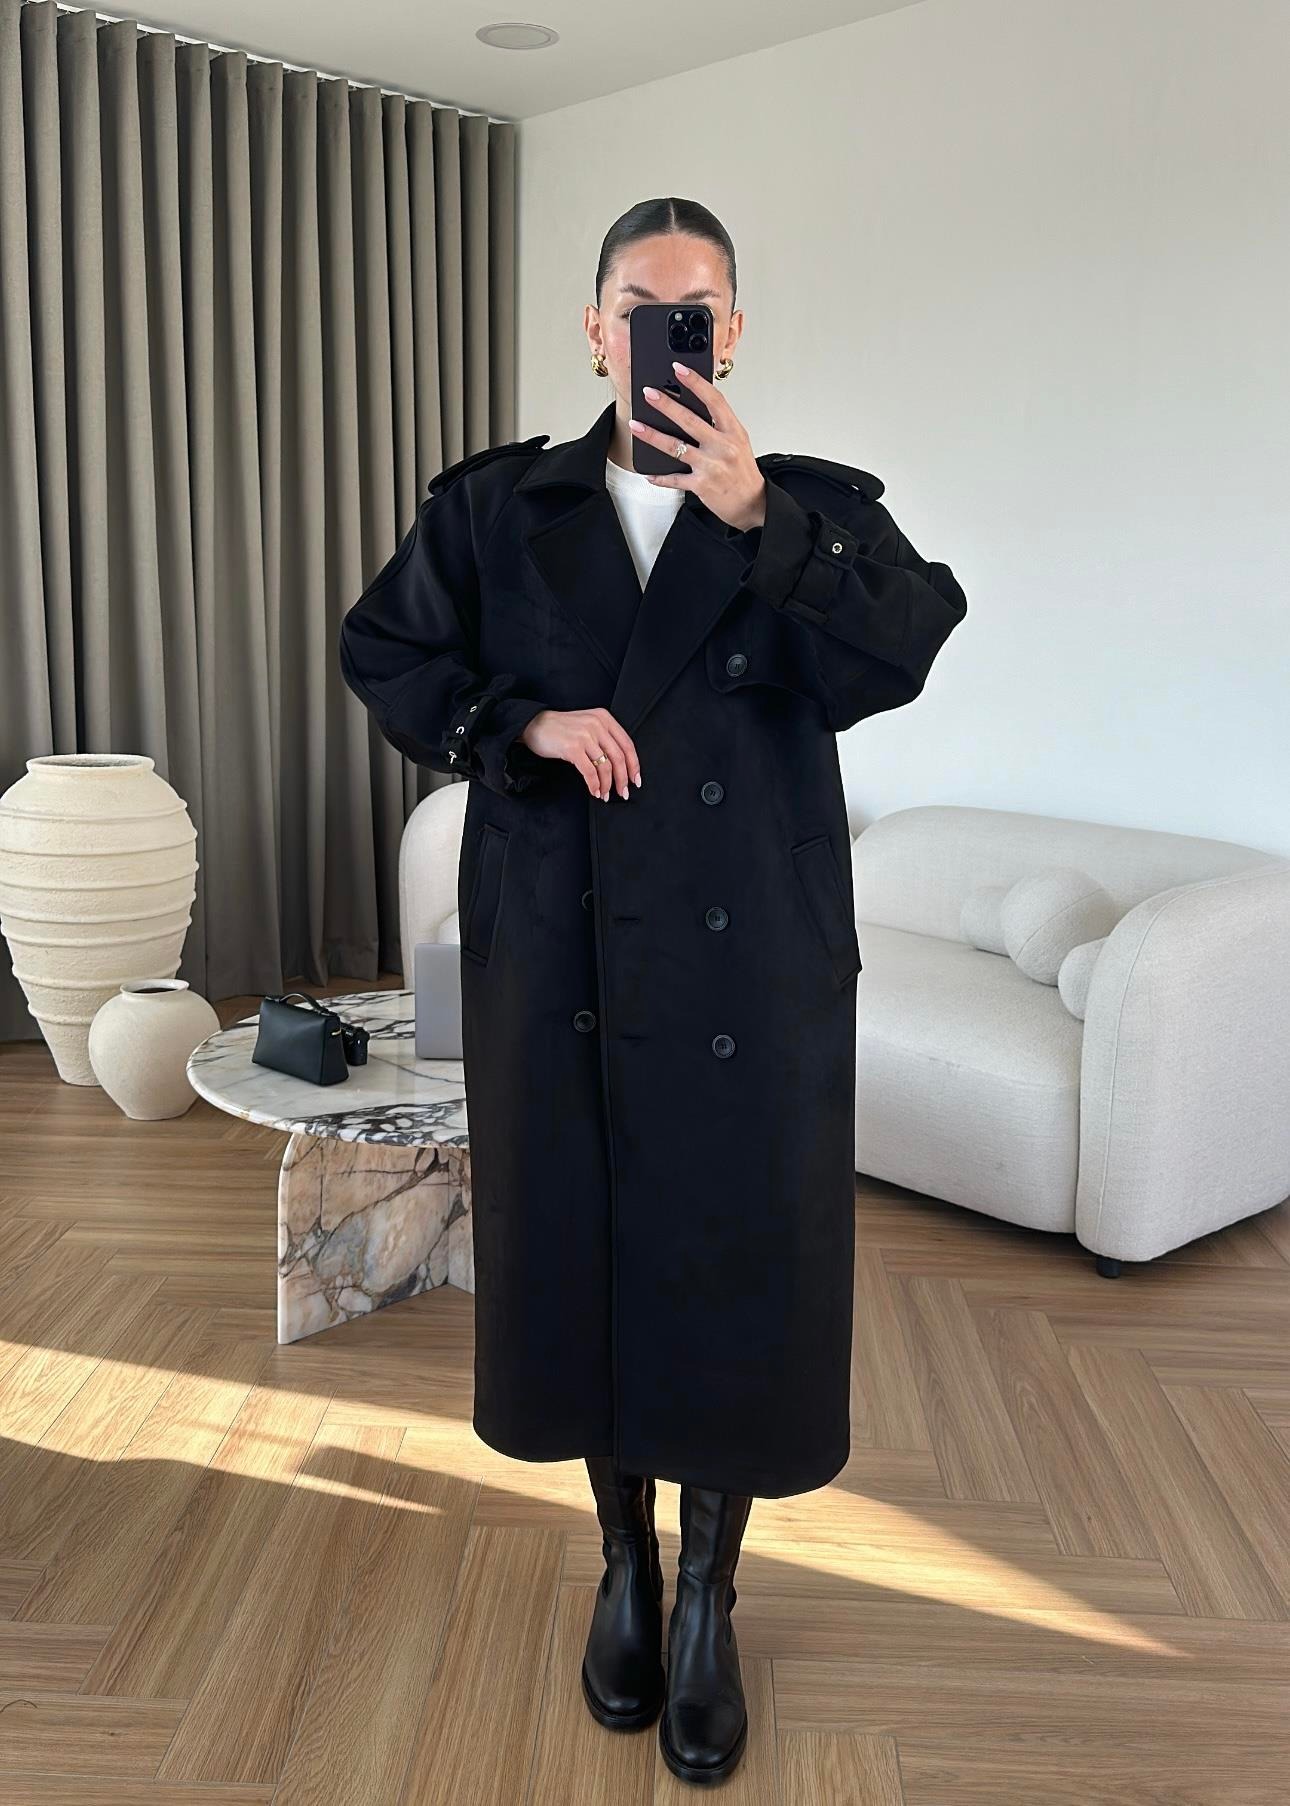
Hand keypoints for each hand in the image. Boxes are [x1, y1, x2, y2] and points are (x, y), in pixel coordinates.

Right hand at [519, 707, 640, 800]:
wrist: (535, 724)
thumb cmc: (561, 728)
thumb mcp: (588, 725)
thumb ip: (604, 738)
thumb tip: (620, 765)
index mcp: (604, 718)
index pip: (627, 745)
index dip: (634, 765)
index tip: (635, 780)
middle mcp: (597, 725)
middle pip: (619, 757)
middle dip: (623, 779)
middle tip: (623, 792)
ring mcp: (585, 736)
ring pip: (605, 766)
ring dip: (607, 785)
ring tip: (605, 794)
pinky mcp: (572, 748)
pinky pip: (589, 772)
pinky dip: (594, 785)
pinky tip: (594, 791)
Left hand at [628, 362, 767, 531]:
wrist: (752, 503)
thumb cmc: (743, 471)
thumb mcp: (738, 441)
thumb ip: (719, 424)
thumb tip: (693, 405)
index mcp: (733, 431)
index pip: (714, 400)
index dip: (695, 382)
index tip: (679, 368)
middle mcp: (723, 446)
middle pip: (690, 420)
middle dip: (666, 404)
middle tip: (648, 393)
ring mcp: (711, 466)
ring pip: (676, 447)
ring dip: (652, 435)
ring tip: (635, 425)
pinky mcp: (701, 485)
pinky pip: (675, 479)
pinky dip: (659, 477)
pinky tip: (648, 473)